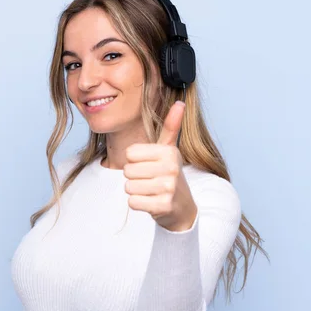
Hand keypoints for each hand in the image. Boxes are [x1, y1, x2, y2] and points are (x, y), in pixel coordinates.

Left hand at [123, 101, 197, 231]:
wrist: (182, 207)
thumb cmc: (169, 175)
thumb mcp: (170, 150)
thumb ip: (171, 127)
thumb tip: (180, 102)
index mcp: (169, 151)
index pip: (130, 153)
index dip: (135, 162)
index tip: (150, 166)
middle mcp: (171, 167)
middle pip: (127, 171)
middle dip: (135, 178)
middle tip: (151, 181)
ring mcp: (168, 187)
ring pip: (128, 187)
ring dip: (136, 191)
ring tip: (151, 191)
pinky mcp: (163, 206)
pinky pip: (133, 202)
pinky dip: (138, 204)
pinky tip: (151, 202)